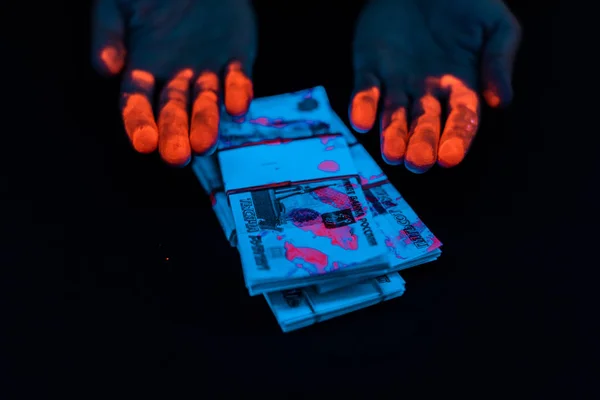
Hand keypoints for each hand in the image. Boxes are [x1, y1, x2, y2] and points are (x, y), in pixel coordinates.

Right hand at [92, 0, 256, 166]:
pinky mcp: (236, 59)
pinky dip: (239, 94)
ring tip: (205, 144)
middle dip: (174, 134)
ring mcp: (208, 70)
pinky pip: (238, 80)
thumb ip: (107, 34)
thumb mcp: (117, 3)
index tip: (144, 143)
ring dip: (206, 123)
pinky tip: (238, 110)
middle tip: (177, 156)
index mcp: (144, 66)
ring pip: (207, 103)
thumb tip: (105, 68)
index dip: (139, 123)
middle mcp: (177, 76)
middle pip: (173, 112)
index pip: (137, 102)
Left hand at [348, 0, 520, 172]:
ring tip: (392, 154)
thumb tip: (502, 101)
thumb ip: (500, 60)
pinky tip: (363, 122)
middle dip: (420, 144)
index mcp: (461, 86)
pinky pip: (365, 91)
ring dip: (391, 135)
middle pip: (424, 124)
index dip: (456, 138)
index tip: (450, 157)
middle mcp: (427, 91)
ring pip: (393, 115)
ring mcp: (397, 81)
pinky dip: (363, 106)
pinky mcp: (370, 67)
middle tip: (417, 162)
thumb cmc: (466, 0)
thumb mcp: (496, 25)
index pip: (460, 120)